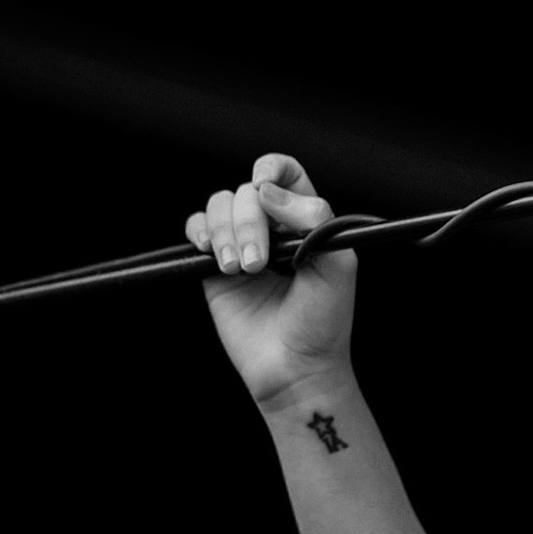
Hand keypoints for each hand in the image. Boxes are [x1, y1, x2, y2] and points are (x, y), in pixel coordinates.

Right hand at [185, 153, 357, 406]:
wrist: (295, 365)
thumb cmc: (323, 320)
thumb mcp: (336, 266)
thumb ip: (314, 221)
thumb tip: (268, 191)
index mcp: (307, 221)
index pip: (287, 175)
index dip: (274, 167)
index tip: (263, 180)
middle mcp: (274, 227)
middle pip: (248, 191)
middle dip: (249, 221)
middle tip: (259, 262)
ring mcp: (242, 244)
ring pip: (219, 204)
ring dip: (226, 231)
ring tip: (241, 269)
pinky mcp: (214, 265)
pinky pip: (196, 228)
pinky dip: (200, 232)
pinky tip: (215, 257)